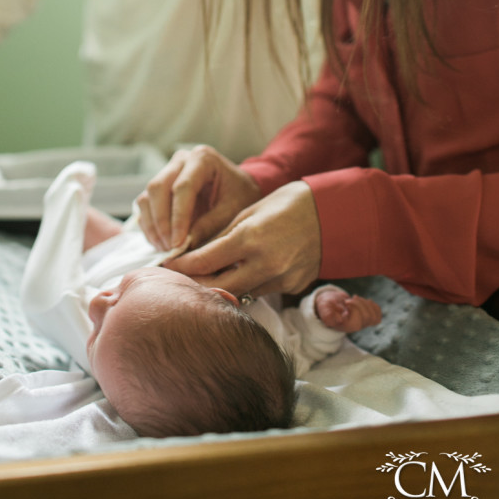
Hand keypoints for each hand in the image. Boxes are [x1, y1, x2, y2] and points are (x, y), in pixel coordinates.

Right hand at [136, 145, 260, 250]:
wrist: (239, 188)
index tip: (178, 244)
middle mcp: (180, 160)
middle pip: (157, 188)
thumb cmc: (240, 196)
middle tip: (170, 248)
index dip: (178, 217)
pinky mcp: (159, 187)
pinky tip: (161, 244)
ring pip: (147, 197)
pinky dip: (149, 227)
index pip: (183, 187)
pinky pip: (145, 206)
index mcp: (202, 159)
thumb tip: (183, 247)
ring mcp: (167, 172)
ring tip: (165, 249)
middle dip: (161, 222)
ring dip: (152, 226)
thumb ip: (209, 225)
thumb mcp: (233, 211)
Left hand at [163, 180, 321, 297]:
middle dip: (195, 285)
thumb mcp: (249, 213)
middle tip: (178, 282)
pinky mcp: (291, 287)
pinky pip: (259, 293)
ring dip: (218, 289)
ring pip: (237, 294)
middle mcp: (265, 263)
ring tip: (202, 283)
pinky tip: (236, 279)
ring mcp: (280, 278)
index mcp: (250, 238)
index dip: (181, 267)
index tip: (166, 267)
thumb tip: (195, 253)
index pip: (205, 261)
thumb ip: (223, 236)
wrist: (332, 214)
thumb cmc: (287, 204)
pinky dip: (244, 287)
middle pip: (217, 287)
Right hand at [314, 288, 381, 332]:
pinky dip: (374, 306)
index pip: (358, 323)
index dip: (355, 309)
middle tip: (349, 300)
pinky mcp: (367, 318)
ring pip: (374, 316)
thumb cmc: (327, 305)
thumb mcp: (324, 308)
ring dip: (366, 304)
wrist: (330, 303)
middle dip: (360, 304)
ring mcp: (362, 323)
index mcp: (346, 326)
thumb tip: (339, 320)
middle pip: (368, 318)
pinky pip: (378, 315)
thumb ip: (328, 315)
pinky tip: (366, 301)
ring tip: (356, 300)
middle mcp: (355, 327)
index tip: (346, 302)